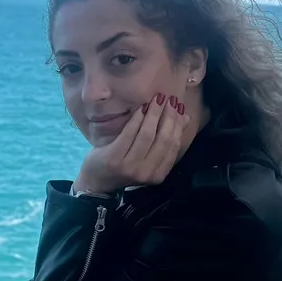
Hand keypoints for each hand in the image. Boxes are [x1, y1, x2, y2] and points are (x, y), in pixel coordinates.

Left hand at [75, 94, 189, 193]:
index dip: (178, 125)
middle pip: (163, 140)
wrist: (96, 181)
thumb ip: (166, 140)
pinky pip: (129, 134)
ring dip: (154, 114)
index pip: (173, 146)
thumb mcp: (147, 156)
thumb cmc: (124, 166)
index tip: (179, 107)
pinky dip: (137, 119)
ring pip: (147, 135)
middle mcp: (146, 173)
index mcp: (158, 175)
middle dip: (169, 117)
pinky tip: (142, 107)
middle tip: (170, 99)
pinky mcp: (114, 158)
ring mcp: (129, 167)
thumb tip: (185, 117)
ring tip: (158, 99)